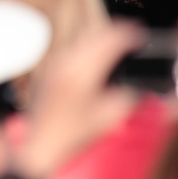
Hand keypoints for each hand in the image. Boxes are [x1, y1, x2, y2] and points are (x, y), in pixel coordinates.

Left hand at [13, 21, 144, 178]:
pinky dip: (84, 47)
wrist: (37, 147)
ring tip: (115, 42)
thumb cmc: (70, 136)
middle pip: (91, 35)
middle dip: (113, 32)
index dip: (126, 35)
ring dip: (98, 38)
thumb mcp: (107, 118)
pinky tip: (92, 55)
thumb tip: (135, 88)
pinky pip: (68, 50)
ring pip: (78, 40)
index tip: (140, 35)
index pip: (106, 41)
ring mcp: (52, 67)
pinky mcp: (46, 74)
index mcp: (80, 72)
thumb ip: (126, 98)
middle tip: (131, 35)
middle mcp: (63, 64)